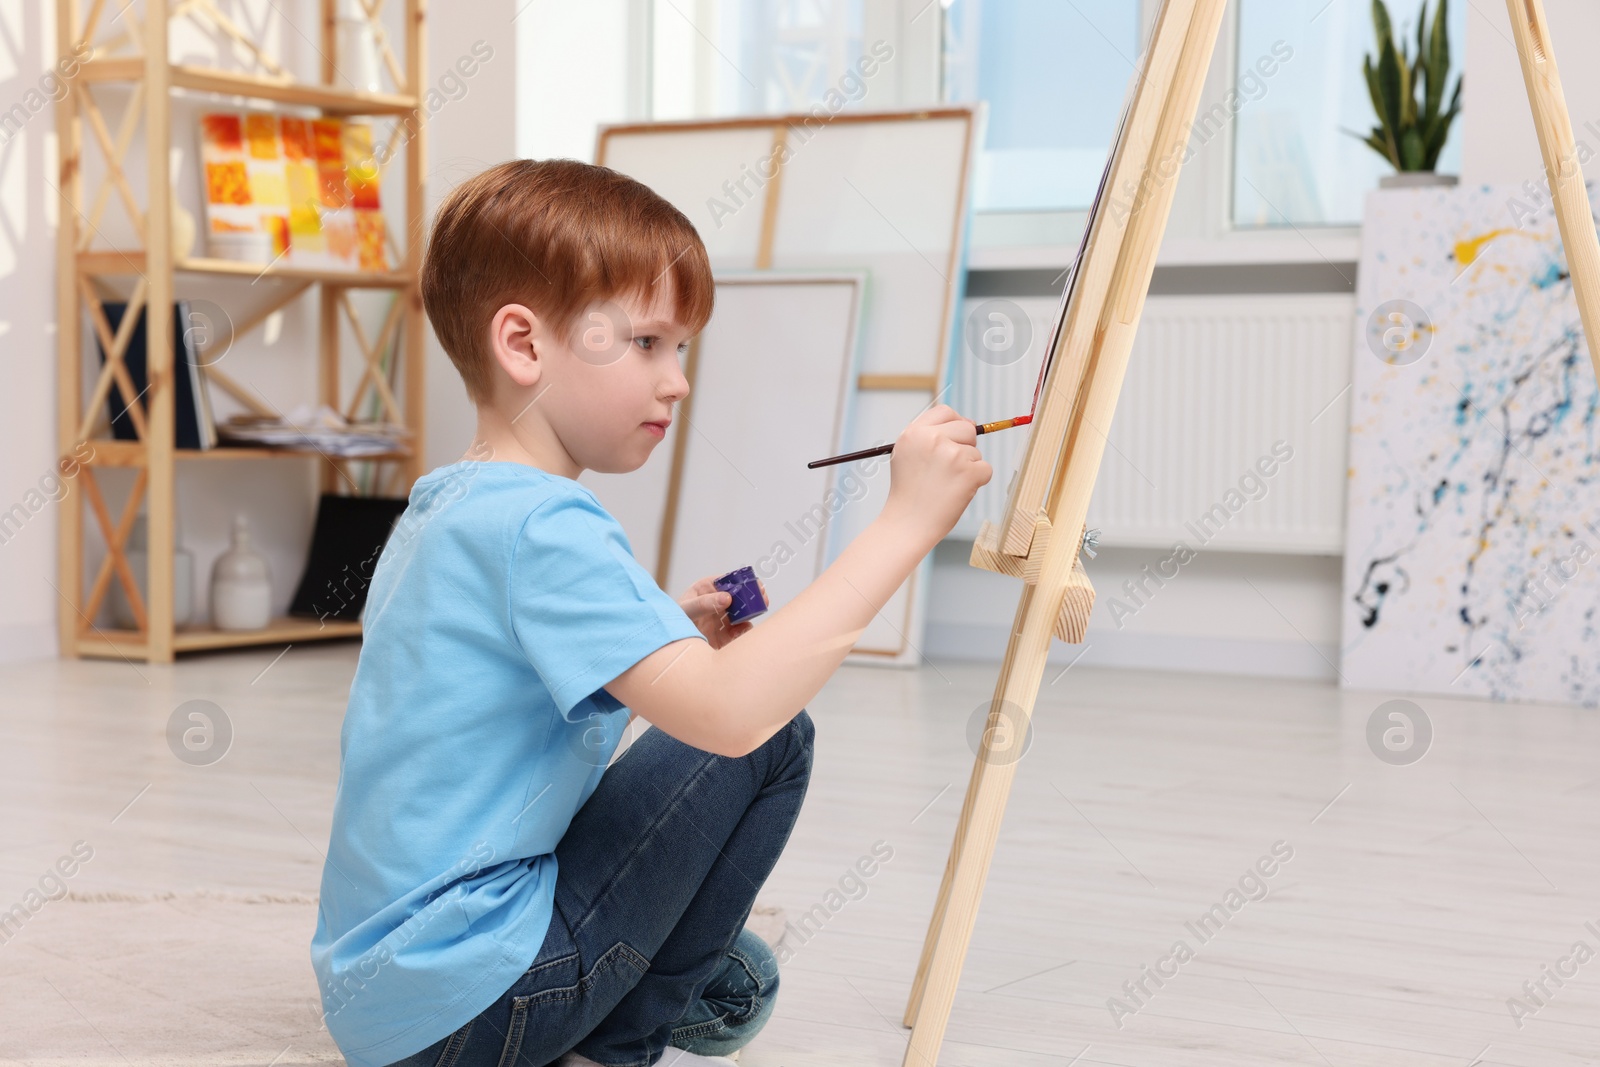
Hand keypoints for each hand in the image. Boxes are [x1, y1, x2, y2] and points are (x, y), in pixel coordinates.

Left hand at [676, 575, 766, 649]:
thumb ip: (704, 604)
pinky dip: (745, 631)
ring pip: (743, 614)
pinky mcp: (724, 637)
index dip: (743, 581)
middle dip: (753, 597)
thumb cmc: (671, 623)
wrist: (667, 647)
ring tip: (754, 615)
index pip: (728, 581)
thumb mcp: (686, 610)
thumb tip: (727, 598)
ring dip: (751, 614)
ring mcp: (721, 620)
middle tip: (762, 599)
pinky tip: (744, 630)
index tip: (754, 584)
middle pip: (740, 597)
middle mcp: (716, 603)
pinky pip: (740, 632)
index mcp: (707, 589)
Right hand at [882, 404, 992, 545]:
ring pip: (976, 452)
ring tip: (946, 485)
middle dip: (965, 446)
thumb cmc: (908, 494)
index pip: (945, 411)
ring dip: (967, 468)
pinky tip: (957, 492)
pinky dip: (976, 482)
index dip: (955, 423)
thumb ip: (929, 436)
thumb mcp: (906, 455)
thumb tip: (966, 423)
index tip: (956, 438)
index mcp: (914, 432)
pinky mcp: (969, 472)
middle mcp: (932, 439)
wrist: (907, 524)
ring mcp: (952, 455)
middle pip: (966, 428)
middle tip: (949, 469)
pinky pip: (985, 469)